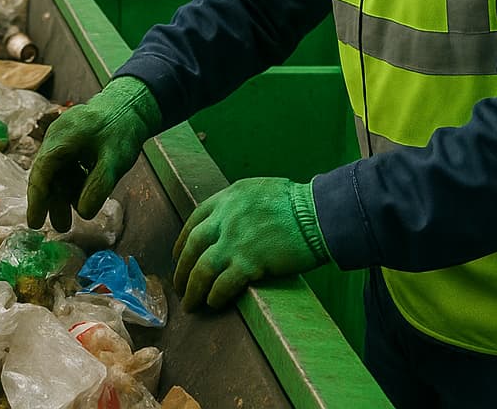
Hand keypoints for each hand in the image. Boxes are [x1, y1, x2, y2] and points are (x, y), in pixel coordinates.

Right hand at [27, 75, 161, 230]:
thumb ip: (98, 186)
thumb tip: (83, 213)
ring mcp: (62, 139)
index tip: (34, 223)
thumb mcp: (113, 161)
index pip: (41, 174)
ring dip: (63, 195)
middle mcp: (55, 139)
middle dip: (52, 202)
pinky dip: (72, 184)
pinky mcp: (71, 142)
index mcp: (60, 140)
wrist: (130, 104)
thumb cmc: (121, 130)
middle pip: (47, 175)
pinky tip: (81, 197)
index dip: (37, 200)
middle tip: (60, 227)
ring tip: (70, 219)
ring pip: (57, 173)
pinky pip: (66, 167)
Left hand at [172, 178, 329, 310]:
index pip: (195, 220)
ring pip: (201, 269)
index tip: (179, 255)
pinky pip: (223, 284)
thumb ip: (241, 205)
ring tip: (190, 303)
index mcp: (228, 198)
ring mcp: (235, 241)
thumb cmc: (298, 204)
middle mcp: (226, 217)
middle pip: (192, 246)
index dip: (183, 240)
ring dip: (192, 289)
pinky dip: (215, 296)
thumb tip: (233, 222)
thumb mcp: (260, 191)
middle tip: (178, 285)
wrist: (318, 214)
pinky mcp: (249, 262)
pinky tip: (213, 304)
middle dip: (182, 269)